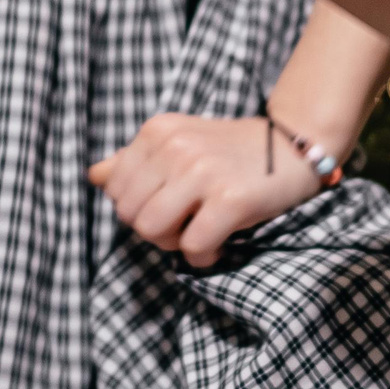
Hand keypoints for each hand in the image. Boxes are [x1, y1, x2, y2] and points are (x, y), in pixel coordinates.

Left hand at [89, 114, 323, 267]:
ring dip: (174, 243)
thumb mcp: (180, 142)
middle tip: (184, 223)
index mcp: (157, 131)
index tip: (170, 205)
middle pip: (129, 214)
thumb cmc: (232, 151)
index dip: (138, 207)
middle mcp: (175, 147)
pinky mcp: (230, 199)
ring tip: (198, 232)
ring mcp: (202, 172)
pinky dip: (203, 257)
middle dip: (153, 229)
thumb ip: (136, 159)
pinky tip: (219, 245)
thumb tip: (95, 176)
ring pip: (152, 231)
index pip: (114, 190)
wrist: (295, 145)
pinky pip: (192, 247)